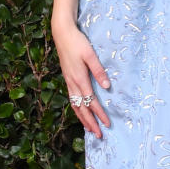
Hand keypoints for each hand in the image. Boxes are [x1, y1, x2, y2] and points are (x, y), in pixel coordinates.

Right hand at [52, 17, 110, 137]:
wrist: (62, 34)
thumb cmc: (77, 42)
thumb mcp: (90, 54)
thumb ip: (99, 71)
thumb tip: (107, 86)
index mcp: (80, 79)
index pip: (92, 102)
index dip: (100, 114)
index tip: (107, 124)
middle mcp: (73, 83)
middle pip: (82, 109)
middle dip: (91, 123)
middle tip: (99, 135)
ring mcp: (69, 82)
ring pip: (75, 106)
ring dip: (83, 119)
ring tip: (89, 129)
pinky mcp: (67, 79)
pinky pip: (72, 99)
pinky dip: (77, 109)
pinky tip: (80, 112)